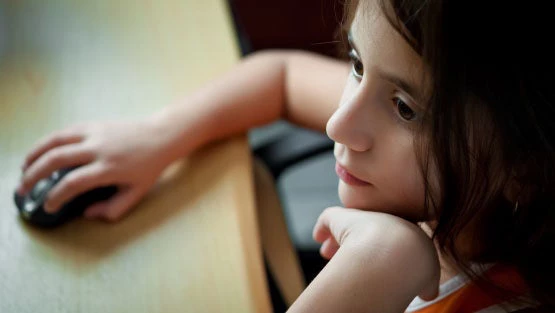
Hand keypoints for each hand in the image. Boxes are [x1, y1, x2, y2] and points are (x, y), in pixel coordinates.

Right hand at [17, 118, 174, 220]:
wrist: (160, 137)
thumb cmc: (149, 167)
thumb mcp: (137, 193)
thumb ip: (114, 209)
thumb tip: (87, 214)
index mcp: (110, 168)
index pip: (74, 182)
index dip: (56, 196)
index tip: (48, 206)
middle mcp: (99, 149)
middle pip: (56, 159)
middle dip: (34, 175)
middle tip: (23, 189)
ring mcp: (94, 133)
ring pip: (55, 140)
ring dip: (34, 154)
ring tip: (23, 169)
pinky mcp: (93, 124)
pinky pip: (64, 132)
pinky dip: (47, 142)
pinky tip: (40, 153)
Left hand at [313, 207, 440, 301]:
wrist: (400, 253)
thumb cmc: (415, 267)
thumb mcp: (431, 277)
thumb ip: (428, 283)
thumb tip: (428, 292)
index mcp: (406, 230)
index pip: (388, 237)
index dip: (378, 249)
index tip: (370, 262)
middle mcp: (383, 220)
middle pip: (366, 229)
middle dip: (355, 241)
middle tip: (346, 255)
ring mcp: (362, 217)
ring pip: (345, 225)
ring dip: (337, 240)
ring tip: (328, 252)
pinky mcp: (341, 218)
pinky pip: (329, 219)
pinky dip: (323, 227)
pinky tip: (319, 238)